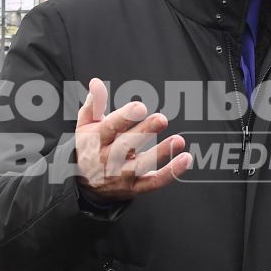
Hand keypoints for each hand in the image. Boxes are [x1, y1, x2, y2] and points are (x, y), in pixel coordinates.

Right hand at [74, 77, 189, 201]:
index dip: (124, 117)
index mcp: (96, 140)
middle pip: (126, 146)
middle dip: (144, 132)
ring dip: (161, 153)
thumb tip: (96, 82)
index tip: (139, 107)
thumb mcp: (86, 125)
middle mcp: (108, 159)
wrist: (86, 186)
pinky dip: (170, 173)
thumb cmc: (90, 147)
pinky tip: (185, 159)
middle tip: (161, 119)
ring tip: (178, 140)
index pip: (109, 128)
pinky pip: (154, 183)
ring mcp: (121, 176)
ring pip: (141, 165)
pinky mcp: (135, 188)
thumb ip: (94, 104)